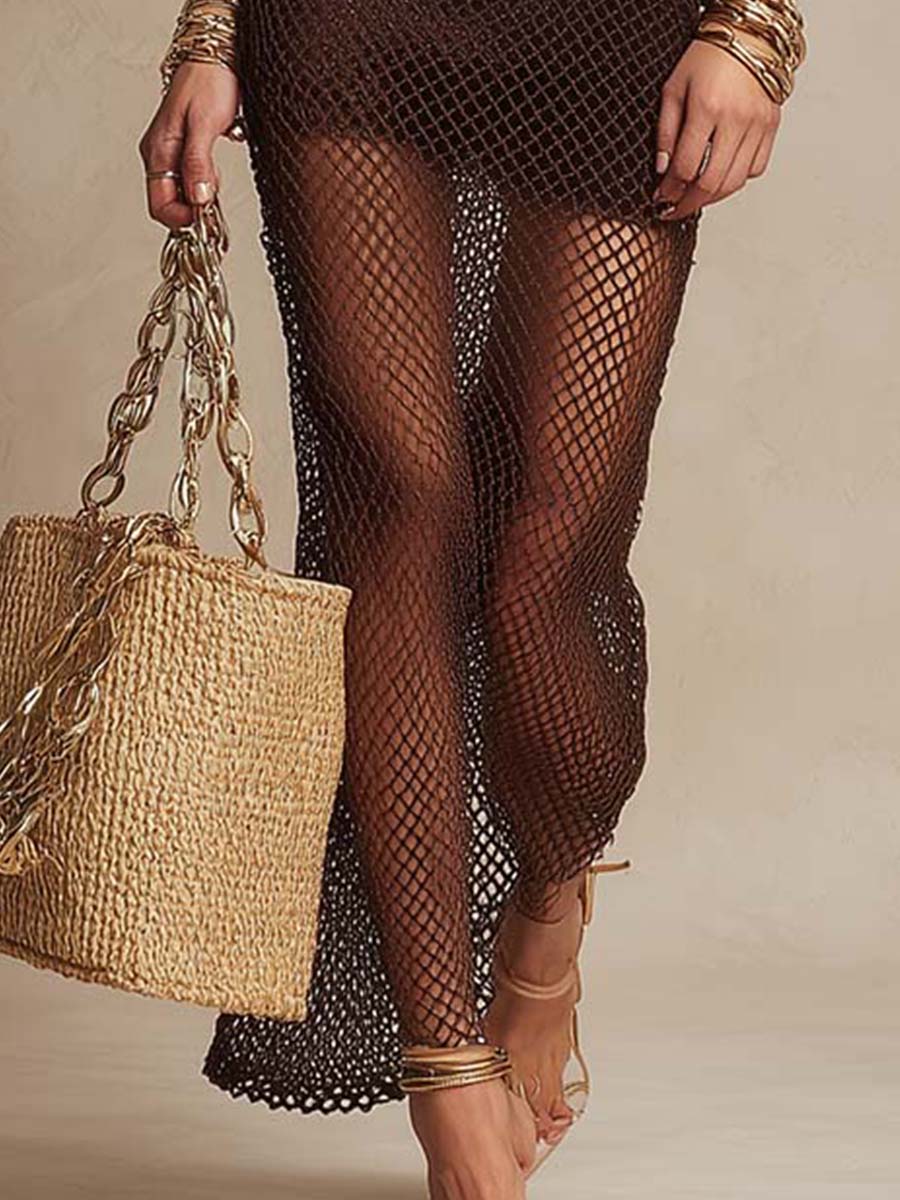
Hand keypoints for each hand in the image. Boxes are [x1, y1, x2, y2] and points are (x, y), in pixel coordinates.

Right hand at [138, 61, 240, 228]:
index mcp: (158, 151)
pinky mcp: (183, 148)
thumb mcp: (206, 125)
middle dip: (192, 210)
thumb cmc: (209, 82)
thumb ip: (199, 163)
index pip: (160, 205)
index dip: (182, 218)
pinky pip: (189, 178)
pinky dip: (204, 184)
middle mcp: (159, 154)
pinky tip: (215, 175)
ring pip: (180, 192)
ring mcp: (170, 152)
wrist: (216, 55)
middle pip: (169, 202)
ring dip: (199, 197)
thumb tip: (197, 198)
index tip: (205, 218)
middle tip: (215, 204)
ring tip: (217, 183)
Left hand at [654, 34, 781, 220]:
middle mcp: (737, 118)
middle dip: (688, 203)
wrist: (747, 37)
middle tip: (673, 210)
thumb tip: (663, 171)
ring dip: (711, 197)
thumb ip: (665, 132)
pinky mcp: (771, 126)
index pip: (687, 167)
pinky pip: (755, 169)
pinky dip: (736, 180)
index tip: (660, 197)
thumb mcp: (673, 89)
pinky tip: (720, 176)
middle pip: (711, 182)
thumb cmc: (707, 58)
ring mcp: (758, 124)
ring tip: (694, 199)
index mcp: (708, 107)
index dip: (670, 189)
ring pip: (734, 182)